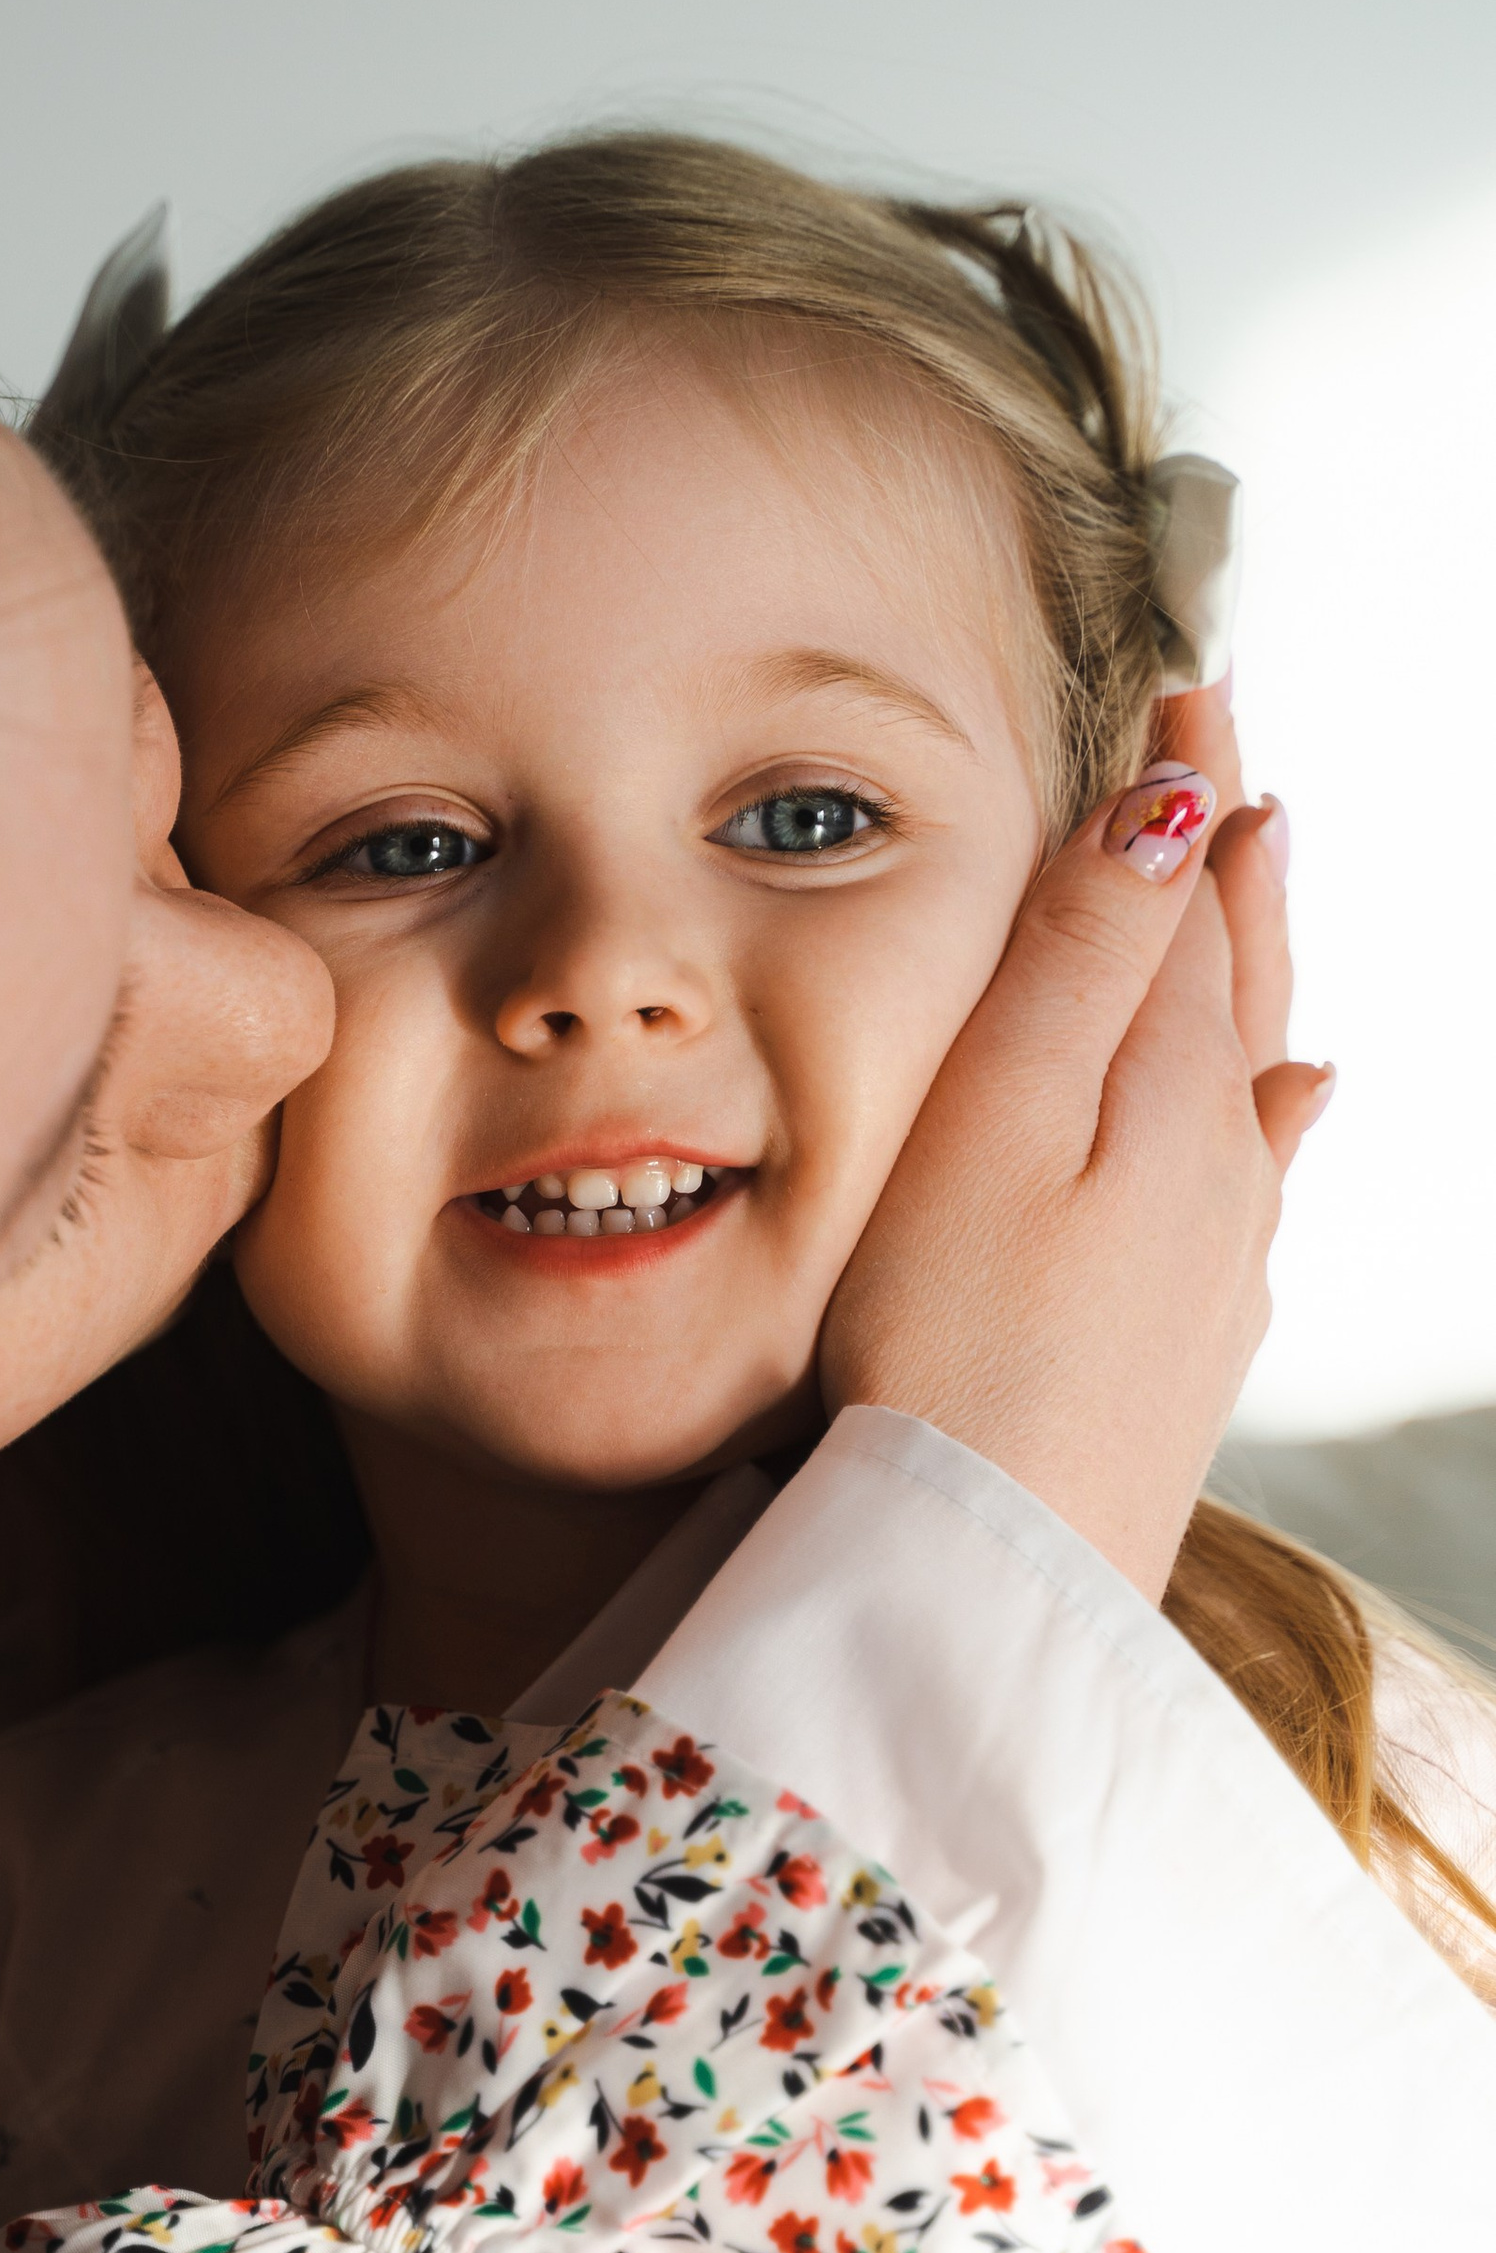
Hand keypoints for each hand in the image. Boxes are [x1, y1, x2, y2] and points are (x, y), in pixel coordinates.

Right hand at [821, 687, 1328, 1603]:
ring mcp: (1217, 1253)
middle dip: (1226, 850)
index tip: (1190, 679)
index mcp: (1169, 1089)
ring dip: (1251, 957)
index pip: (1184, 891)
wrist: (998, 1573)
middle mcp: (1222, 1160)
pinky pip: (1253, 1170)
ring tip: (1260, 871)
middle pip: (1236, 967)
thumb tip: (1177, 810)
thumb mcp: (995, 1122)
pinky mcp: (1189, 1334)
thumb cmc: (956, 1353)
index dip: (1181, 782)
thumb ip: (1081, 964)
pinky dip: (1272, 1104)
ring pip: (1253, 1059)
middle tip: (1221, 745)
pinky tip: (1296, 1102)